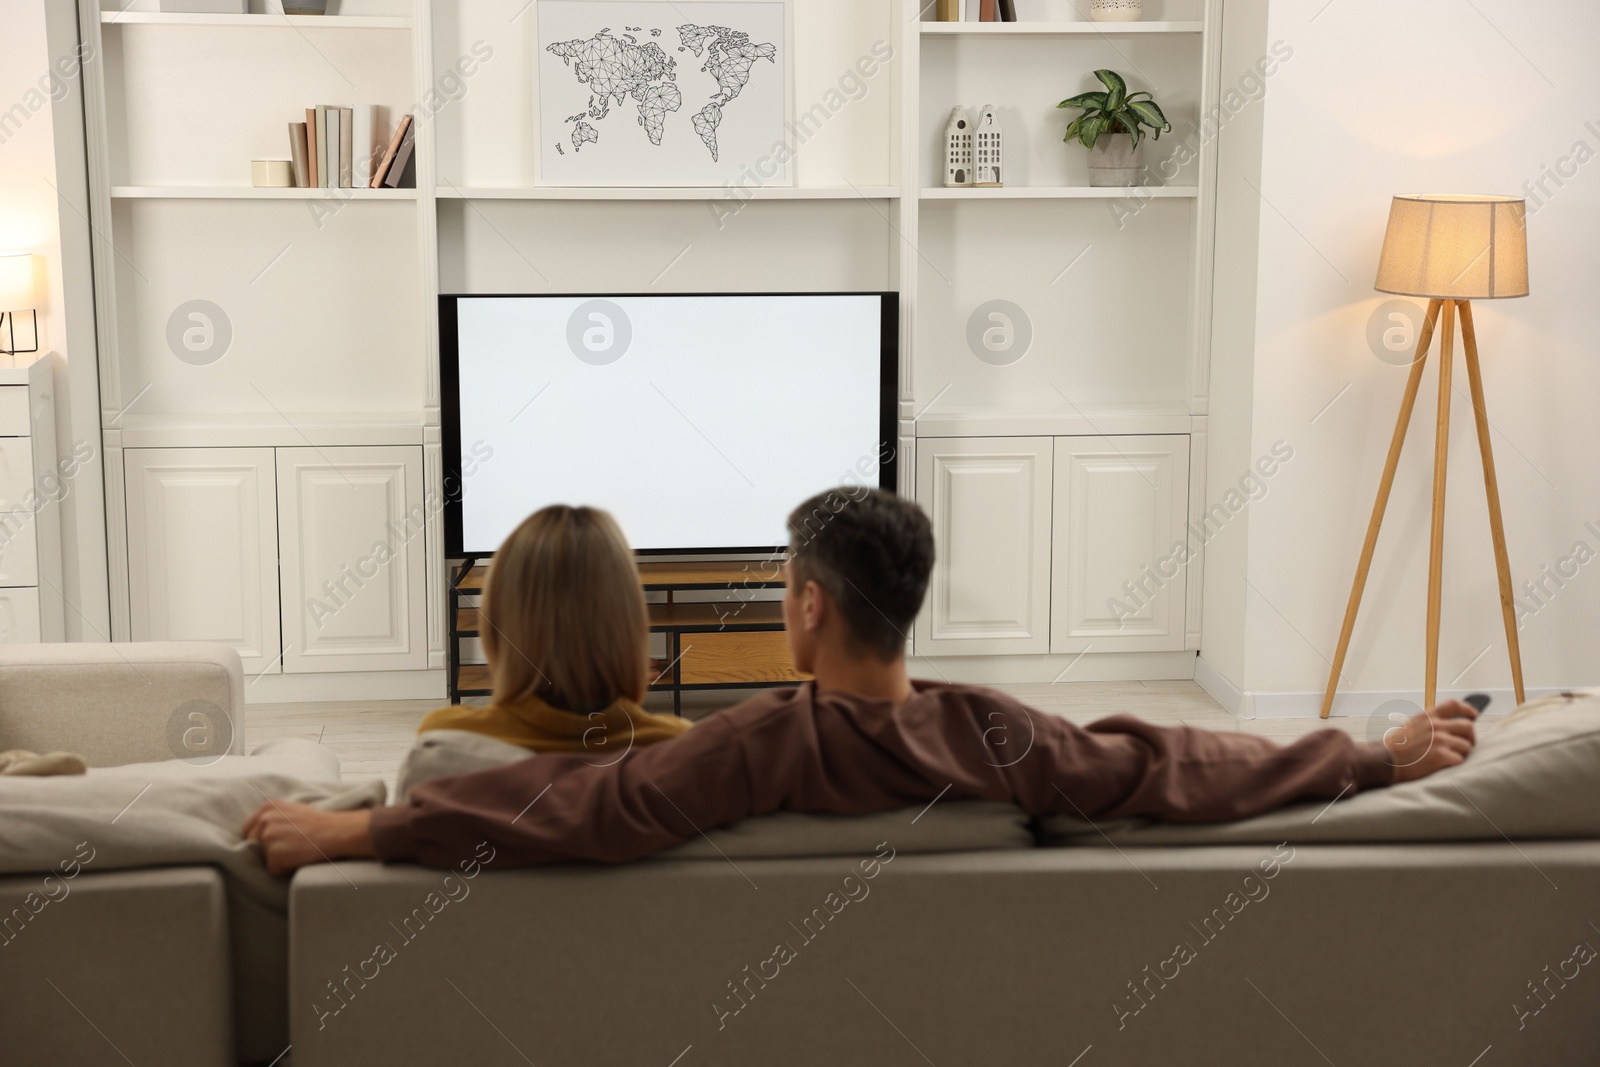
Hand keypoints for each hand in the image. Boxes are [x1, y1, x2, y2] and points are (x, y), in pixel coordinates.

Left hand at [243, 800, 375, 875]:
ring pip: (264, 857)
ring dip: (278, 859)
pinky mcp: (274, 854)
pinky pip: (273, 869)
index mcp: (268, 807)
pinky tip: (299, 858)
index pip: (249, 828)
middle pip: (253, 844)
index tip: (274, 842)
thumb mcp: (293, 810)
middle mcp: (265, 819)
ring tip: (298, 850)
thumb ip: (274, 817)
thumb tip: (260, 831)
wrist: (337, 832)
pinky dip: (284, 868)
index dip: (259, 839)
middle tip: (291, 846)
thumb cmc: (320, 823)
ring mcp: (268, 836)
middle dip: (266, 849)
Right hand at [1383, 700, 1477, 782]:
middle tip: (1467, 744)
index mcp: (1427, 716)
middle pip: (1467, 726)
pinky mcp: (1440, 756)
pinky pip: (1460, 760)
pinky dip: (1455, 764)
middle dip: (1471, 737)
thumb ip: (1428, 724)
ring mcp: (1439, 740)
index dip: (1467, 708)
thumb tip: (1446, 727)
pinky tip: (1446, 766)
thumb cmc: (1395, 747)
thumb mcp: (1411, 726)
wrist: (1383, 760)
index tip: (1474, 714)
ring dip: (1462, 753)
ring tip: (1452, 758)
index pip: (1453, 705)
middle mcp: (1435, 726)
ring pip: (1466, 746)